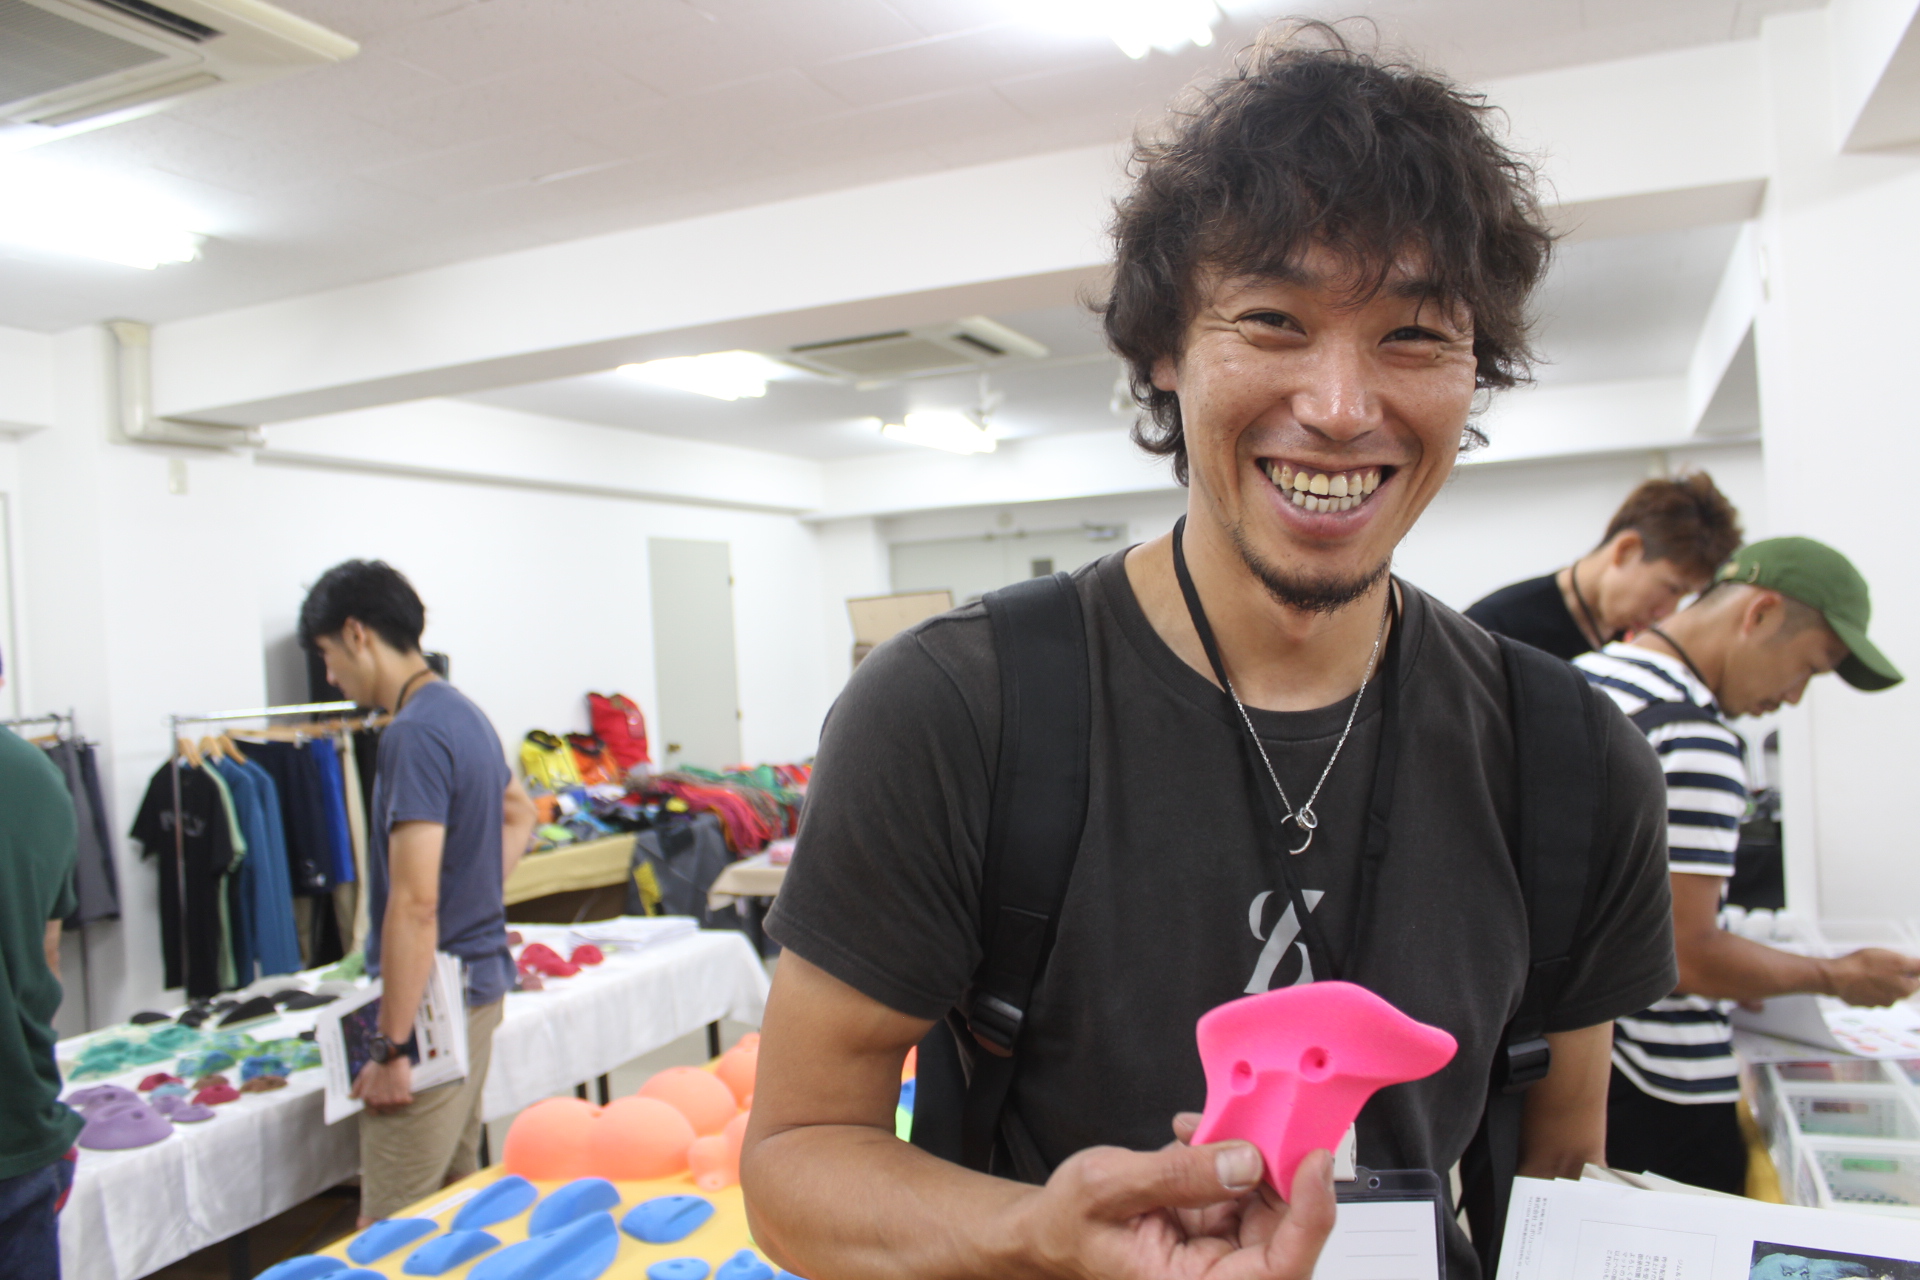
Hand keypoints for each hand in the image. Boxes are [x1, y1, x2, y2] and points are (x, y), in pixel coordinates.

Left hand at [352, 1055, 414, 1111]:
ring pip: (397, 1108)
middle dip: (390, 1103)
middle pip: (386, 1110)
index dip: (379, 1106)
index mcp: (367, 1098)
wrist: (390, 1055)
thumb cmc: (377, 1064)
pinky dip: (408, 1097)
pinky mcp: (402, 1098)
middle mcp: (377, 1102)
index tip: (384, 1099)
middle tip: (394, 1093)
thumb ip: (357, 1088)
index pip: (373, 1111)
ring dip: (399, 1101)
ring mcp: (389, 1101)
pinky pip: (406, 1102)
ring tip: (400, 1091)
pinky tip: (406, 1090)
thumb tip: (351, 1097)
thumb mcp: (363, 1075)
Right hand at [1005, 1117, 1335, 1279]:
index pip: (1280, 1268)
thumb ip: (1177, 1174)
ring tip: (1210, 1124)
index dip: (1310, 1217)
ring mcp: (1220, 1250)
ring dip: (1251, 1156)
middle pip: (1284, 1231)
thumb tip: (1245, 1162)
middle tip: (1266, 1119)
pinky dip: (1230, 1153)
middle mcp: (1215, 1275)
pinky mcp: (1216, 1226)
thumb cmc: (1067, 1223)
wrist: (1049, 1230)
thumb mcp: (1108, 1186)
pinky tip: (1197, 1134)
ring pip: (1269, 1204)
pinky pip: (1245, 1188)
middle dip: (1279, 1171)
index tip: (1314, 1162)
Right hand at [1823, 948, 1919, 1006]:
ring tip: (1866, 969)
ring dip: (1878, 982)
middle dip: (1893, 976)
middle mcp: (1892, 1000)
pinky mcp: (1860, 1003)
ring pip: (1883, 991)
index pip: (1916, 981)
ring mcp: (1875, 1004)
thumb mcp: (1895, 959)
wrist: (1836, 977)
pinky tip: (1857, 977)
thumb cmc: (1865, 966)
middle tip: (1880, 963)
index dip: (1909, 970)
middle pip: (1899, 986)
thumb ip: (1915, 965)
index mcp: (1904, 990)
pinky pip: (1867, 994)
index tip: (1898, 962)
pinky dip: (1865, 986)